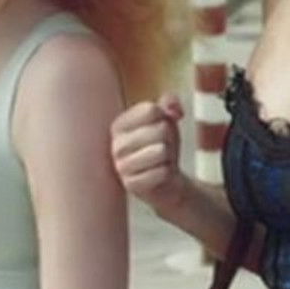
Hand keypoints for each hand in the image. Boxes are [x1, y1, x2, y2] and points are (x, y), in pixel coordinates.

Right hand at [111, 93, 187, 211]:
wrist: (166, 181)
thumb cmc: (162, 146)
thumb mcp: (167, 119)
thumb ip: (170, 103)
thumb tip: (173, 108)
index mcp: (119, 125)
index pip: (151, 109)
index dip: (165, 118)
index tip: (160, 129)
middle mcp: (116, 145)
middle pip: (161, 129)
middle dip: (170, 139)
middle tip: (162, 149)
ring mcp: (121, 167)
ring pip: (162, 150)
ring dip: (169, 156)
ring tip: (161, 161)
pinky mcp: (131, 185)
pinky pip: (162, 172)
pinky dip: (168, 173)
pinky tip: (159, 175)